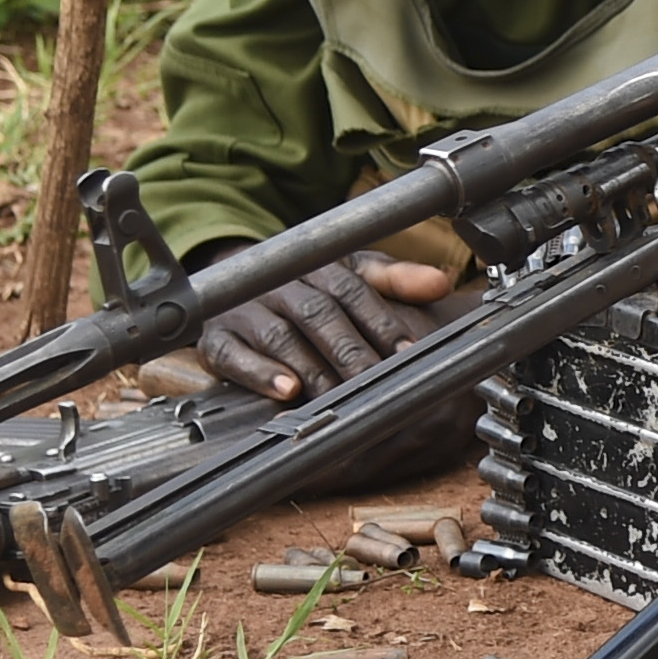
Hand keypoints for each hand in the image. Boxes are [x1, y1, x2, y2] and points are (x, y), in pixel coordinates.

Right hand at [196, 253, 459, 400]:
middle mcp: (281, 284)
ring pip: (280, 336)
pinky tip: (286, 391)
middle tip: (376, 382)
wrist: (229, 284)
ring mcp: (246, 311)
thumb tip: (441, 283)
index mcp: (318, 267)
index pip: (353, 289)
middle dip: (350, 351)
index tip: (409, 351)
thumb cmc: (305, 289)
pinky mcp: (216, 339)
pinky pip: (233, 355)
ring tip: (336, 392)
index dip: (382, 320)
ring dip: (310, 366)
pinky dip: (259, 373)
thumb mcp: (351, 274)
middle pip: (319, 314)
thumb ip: (395, 280)